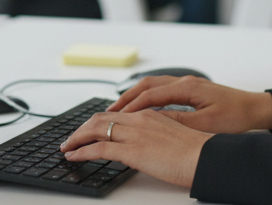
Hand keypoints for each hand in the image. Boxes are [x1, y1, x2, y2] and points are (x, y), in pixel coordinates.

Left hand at [58, 109, 210, 188]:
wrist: (205, 157)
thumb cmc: (196, 152)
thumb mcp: (174, 136)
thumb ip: (157, 135)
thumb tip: (146, 144)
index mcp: (150, 115)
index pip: (116, 114)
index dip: (98, 121)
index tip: (88, 129)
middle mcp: (139, 119)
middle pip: (101, 118)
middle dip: (82, 128)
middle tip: (72, 138)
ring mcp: (134, 133)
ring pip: (95, 129)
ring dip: (77, 138)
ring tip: (67, 146)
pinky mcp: (131, 150)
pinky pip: (98, 148)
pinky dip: (81, 151)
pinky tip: (73, 156)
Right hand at [108, 75, 271, 133]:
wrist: (256, 108)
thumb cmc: (236, 115)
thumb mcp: (205, 124)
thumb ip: (178, 121)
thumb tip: (152, 120)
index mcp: (187, 87)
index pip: (150, 94)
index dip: (131, 106)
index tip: (115, 116)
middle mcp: (185, 81)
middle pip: (147, 85)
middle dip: (126, 97)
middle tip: (108, 112)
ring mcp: (188, 84)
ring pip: (153, 85)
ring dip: (135, 96)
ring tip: (119, 110)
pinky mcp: (191, 90)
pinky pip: (162, 89)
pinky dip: (147, 97)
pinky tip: (142, 108)